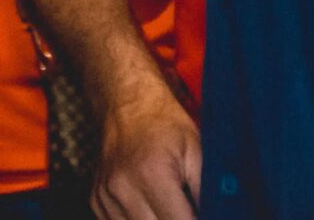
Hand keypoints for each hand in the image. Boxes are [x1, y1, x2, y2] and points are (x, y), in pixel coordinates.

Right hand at [94, 77, 203, 219]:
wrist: (128, 104)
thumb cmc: (164, 124)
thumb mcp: (196, 151)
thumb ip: (205, 192)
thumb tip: (216, 215)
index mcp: (152, 175)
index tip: (204, 216)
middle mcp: (123, 189)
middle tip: (187, 209)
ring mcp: (106, 197)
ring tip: (169, 205)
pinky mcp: (97, 201)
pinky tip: (151, 207)